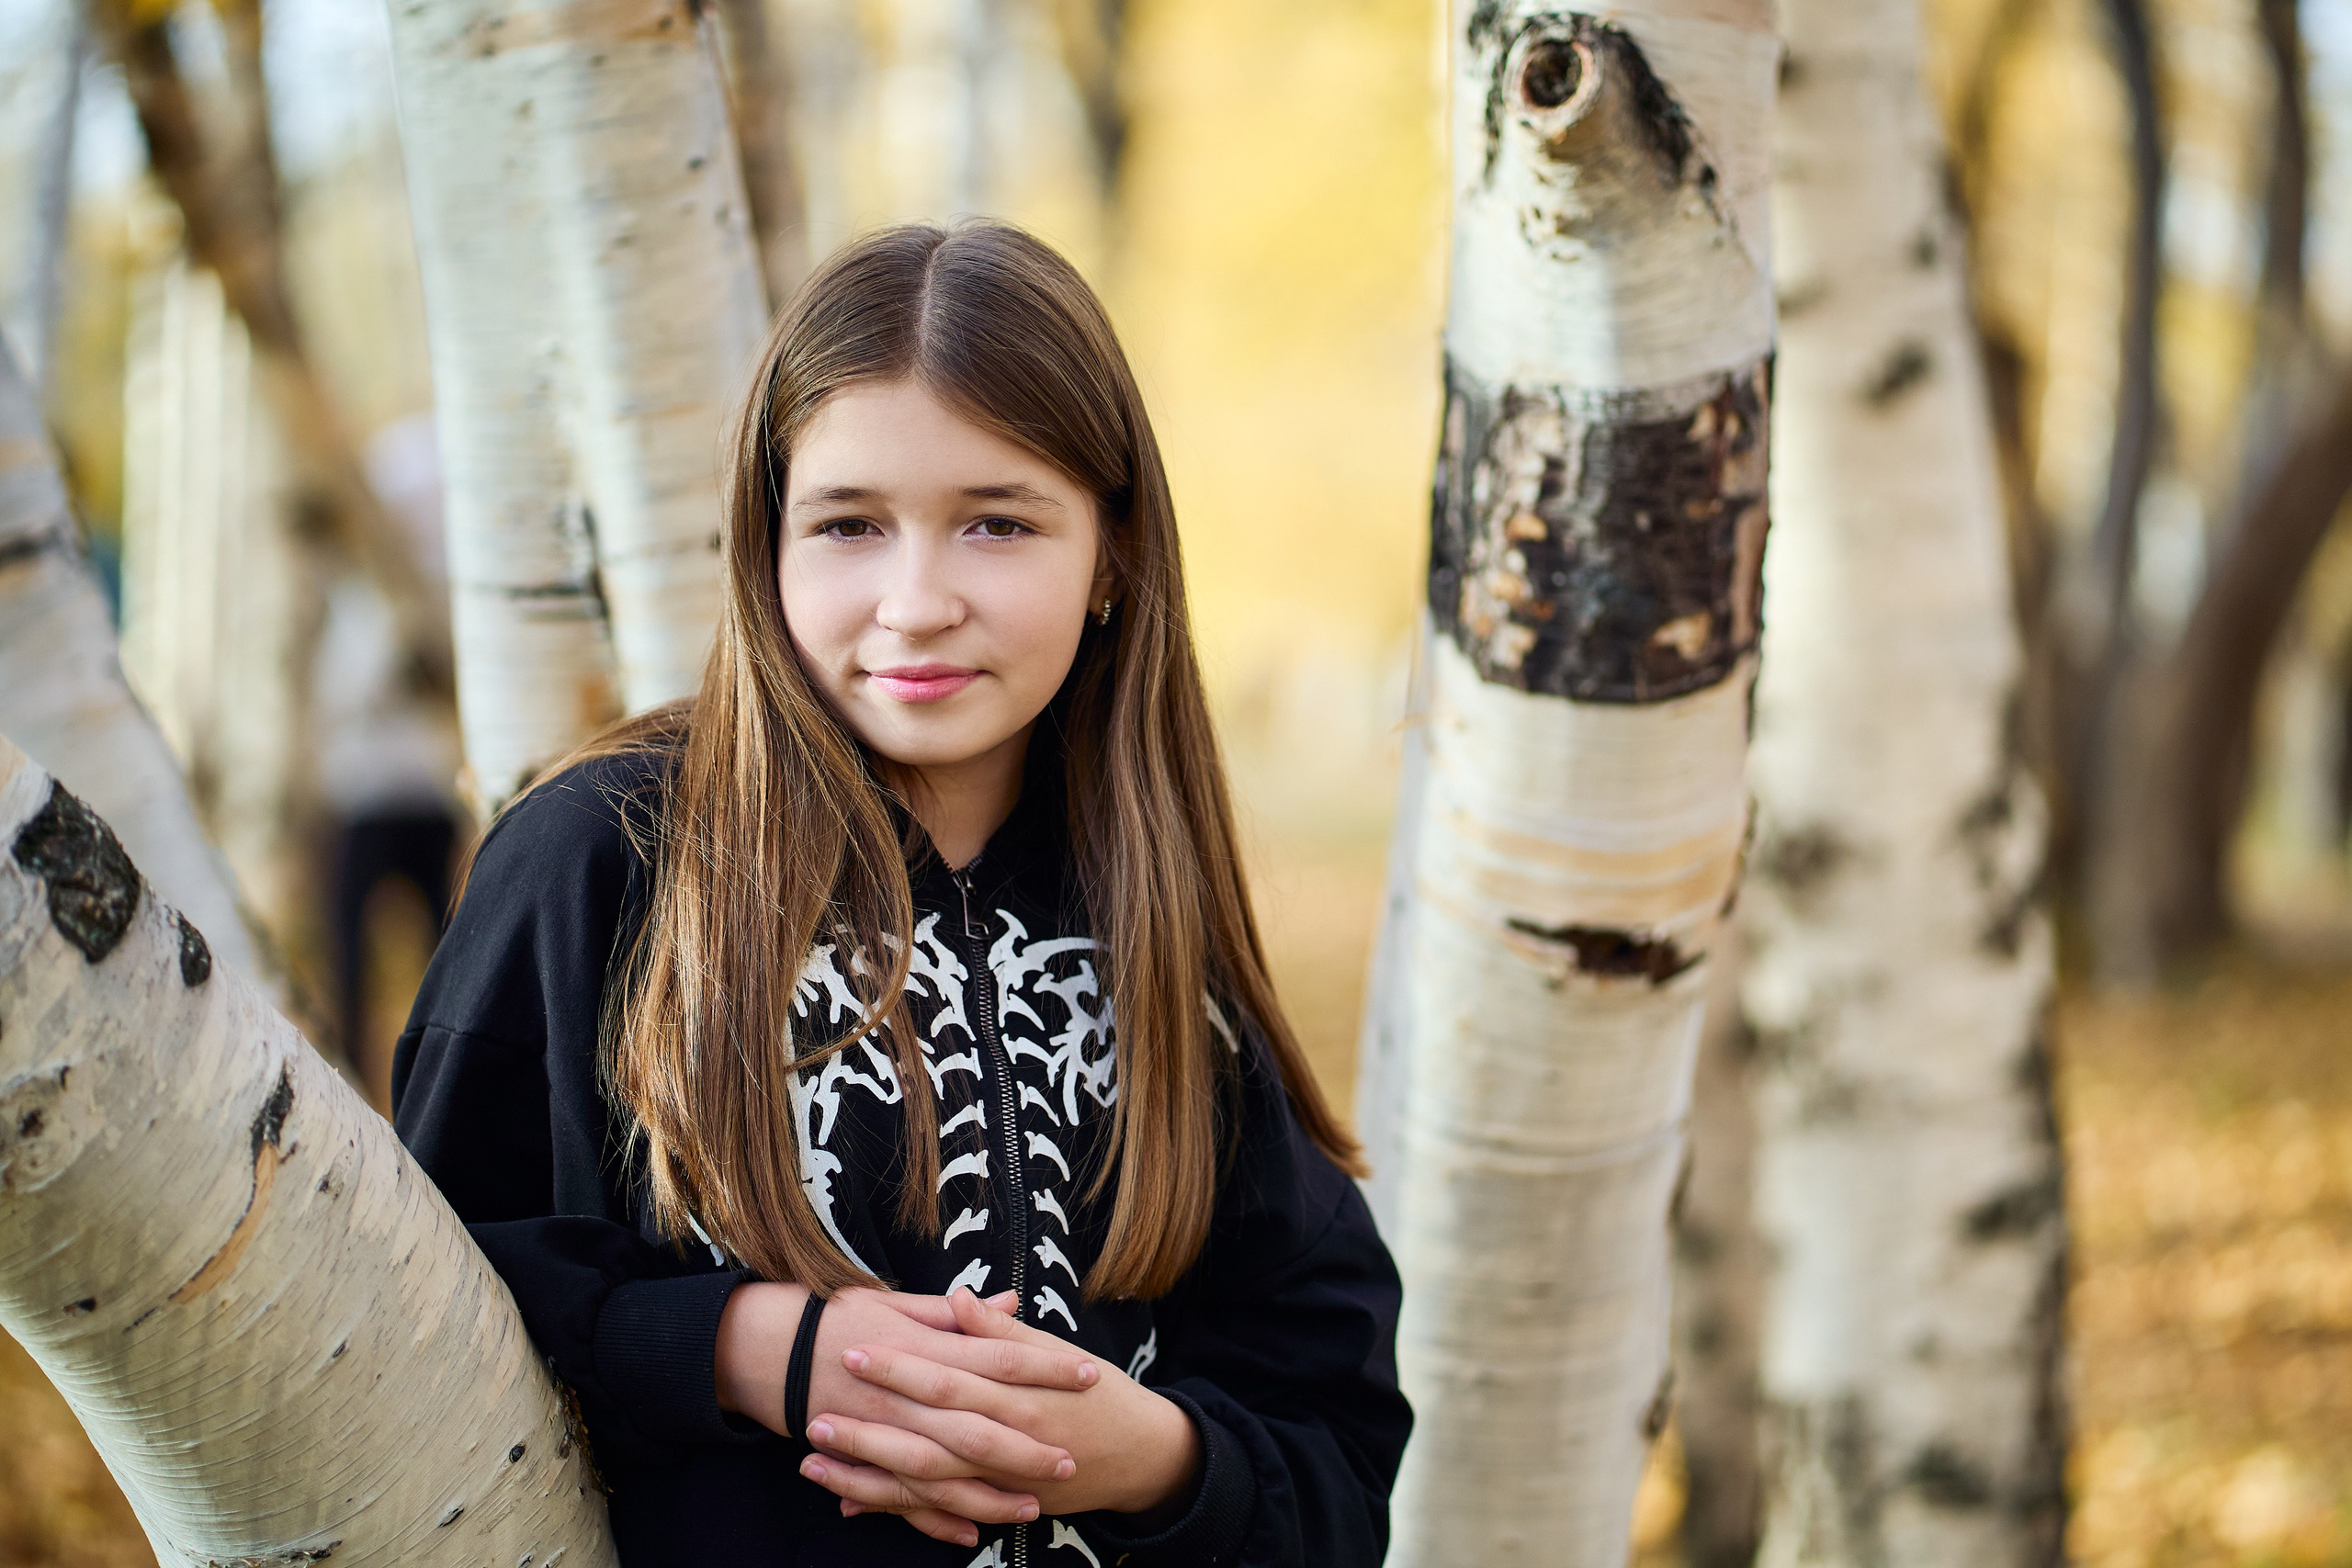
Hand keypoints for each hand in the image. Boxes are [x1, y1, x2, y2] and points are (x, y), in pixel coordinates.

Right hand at [715, 1284, 1099, 1546]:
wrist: (765, 1349)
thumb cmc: (836, 1316)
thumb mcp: (897, 1303)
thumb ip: (956, 1313)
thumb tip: (1008, 1302)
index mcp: (924, 1348)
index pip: (1000, 1357)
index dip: (1045, 1366)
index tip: (1088, 1373)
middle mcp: (909, 1397)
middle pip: (980, 1427)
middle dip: (1026, 1449)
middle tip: (1070, 1461)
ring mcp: (884, 1434)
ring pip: (947, 1474)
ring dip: (989, 1494)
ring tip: (1033, 1506)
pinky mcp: (862, 1462)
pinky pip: (903, 1499)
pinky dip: (935, 1519)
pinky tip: (970, 1532)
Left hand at [804, 1288, 1200, 1526]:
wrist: (1143, 1456)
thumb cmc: (1099, 1395)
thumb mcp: (1060, 1354)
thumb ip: (1003, 1332)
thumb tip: (960, 1298)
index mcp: (1016, 1396)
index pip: (947, 1376)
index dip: (899, 1364)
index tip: (852, 1346)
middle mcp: (1004, 1444)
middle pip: (926, 1439)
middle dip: (868, 1431)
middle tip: (815, 1415)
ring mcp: (999, 1484)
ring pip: (924, 1486)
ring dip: (867, 1477)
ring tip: (813, 1464)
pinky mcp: (996, 1506)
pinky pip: (938, 1514)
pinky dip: (895, 1511)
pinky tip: (849, 1504)